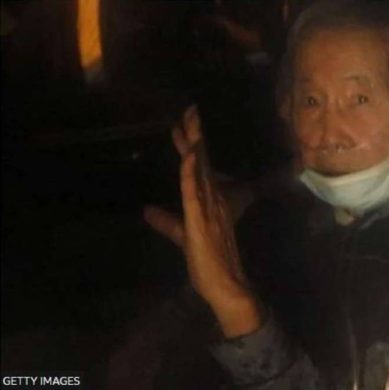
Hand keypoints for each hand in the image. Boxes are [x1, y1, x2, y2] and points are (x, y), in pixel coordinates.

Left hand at [166, 105, 259, 336]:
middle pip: (202, 161)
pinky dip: (190, 171)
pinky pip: (194, 191)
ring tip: (191, 120)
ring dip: (195, 144)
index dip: (191, 144)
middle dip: (195, 134)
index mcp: (210, 201)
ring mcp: (210, 207)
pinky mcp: (201, 218)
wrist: (226, 285)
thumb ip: (166, 222)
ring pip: (200, 169)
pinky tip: (188, 154)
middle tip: (190, 109)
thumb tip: (147, 209)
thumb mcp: (182, 236)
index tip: (184, 122)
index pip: (199, 167)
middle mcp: (213, 198)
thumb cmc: (209, 263)